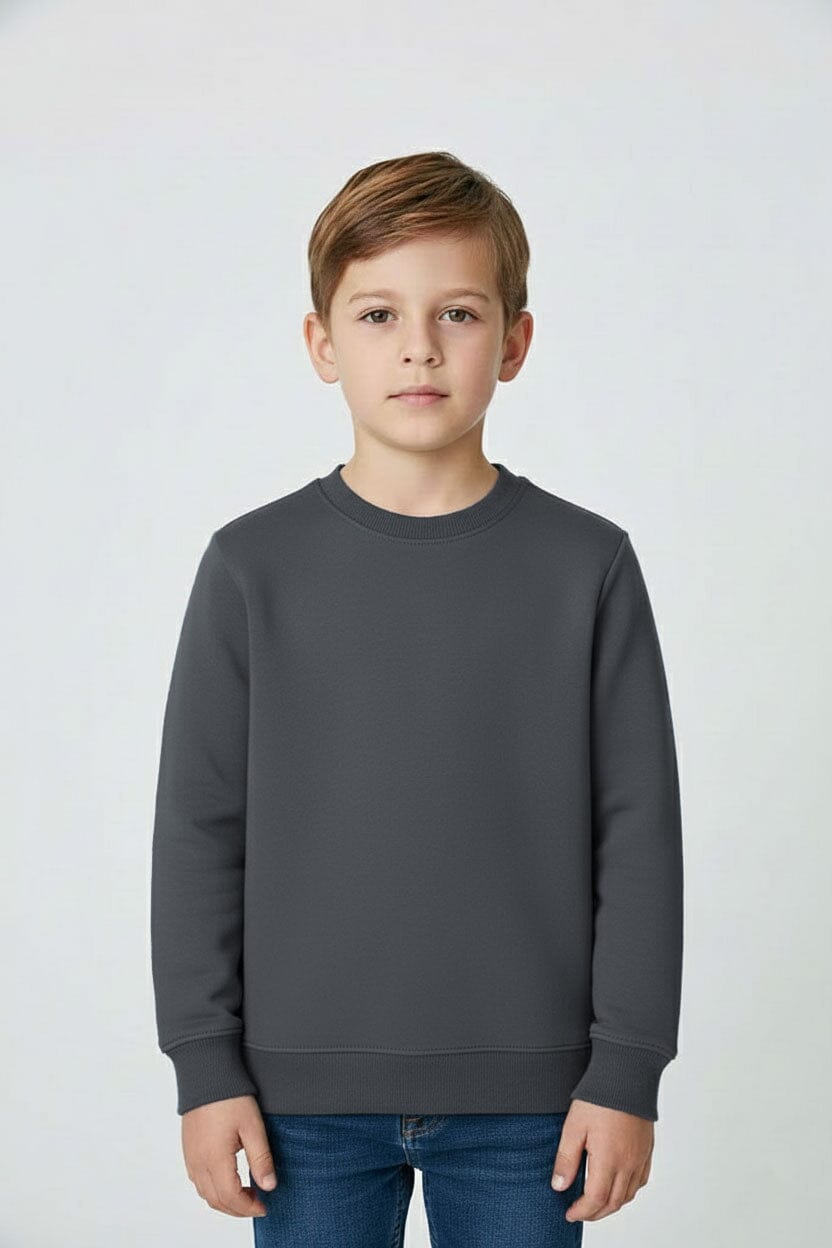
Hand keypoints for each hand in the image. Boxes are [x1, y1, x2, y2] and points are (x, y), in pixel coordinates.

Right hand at [181, 1094, 276, 1217]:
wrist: (206, 1073)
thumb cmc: (230, 1097)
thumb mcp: (253, 1127)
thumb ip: (261, 1159)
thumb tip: (269, 1186)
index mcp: (215, 1159)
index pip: (231, 1197)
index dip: (248, 1208)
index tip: (264, 1207)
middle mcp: (198, 1162)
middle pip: (216, 1200)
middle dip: (237, 1208)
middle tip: (257, 1204)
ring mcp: (190, 1156)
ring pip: (205, 1192)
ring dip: (224, 1200)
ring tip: (245, 1192)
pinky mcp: (188, 1148)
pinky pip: (197, 1180)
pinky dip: (212, 1188)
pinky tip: (227, 1179)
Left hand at [551, 1098, 652, 1222]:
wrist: (627, 1075)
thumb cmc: (599, 1097)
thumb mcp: (574, 1126)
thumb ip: (566, 1159)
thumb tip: (559, 1186)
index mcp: (609, 1160)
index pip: (595, 1199)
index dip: (582, 1211)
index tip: (569, 1213)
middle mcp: (628, 1163)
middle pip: (613, 1202)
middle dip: (595, 1213)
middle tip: (579, 1212)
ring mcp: (640, 1157)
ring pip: (629, 1194)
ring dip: (612, 1205)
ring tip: (596, 1203)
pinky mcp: (647, 1148)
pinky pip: (640, 1180)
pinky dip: (628, 1191)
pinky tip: (619, 1186)